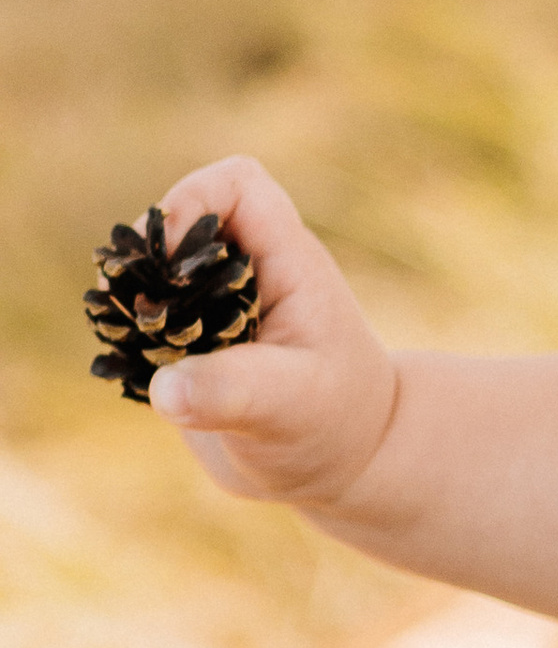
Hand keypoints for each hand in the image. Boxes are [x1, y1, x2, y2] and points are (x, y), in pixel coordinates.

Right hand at [144, 155, 400, 511]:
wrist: (339, 464)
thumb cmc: (334, 422)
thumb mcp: (292, 406)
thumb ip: (234, 392)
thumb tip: (166, 389)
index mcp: (287, 261)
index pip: (238, 184)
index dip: (192, 202)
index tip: (171, 264)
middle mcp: (249, 271)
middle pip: (182, 219)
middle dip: (150, 258)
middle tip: (148, 316)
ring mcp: (217, 304)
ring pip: (154, 269)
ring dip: (133, 300)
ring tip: (139, 345)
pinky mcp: (191, 341)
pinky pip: (144, 316)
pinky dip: (129, 335)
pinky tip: (137, 374)